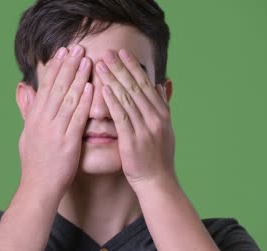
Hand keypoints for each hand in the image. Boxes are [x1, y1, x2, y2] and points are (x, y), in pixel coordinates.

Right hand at [18, 45, 92, 194]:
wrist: (39, 187)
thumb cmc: (35, 161)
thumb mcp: (26, 132)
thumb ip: (28, 109)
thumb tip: (24, 87)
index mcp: (34, 117)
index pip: (45, 87)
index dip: (55, 67)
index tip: (62, 52)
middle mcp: (43, 121)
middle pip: (56, 87)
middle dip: (68, 66)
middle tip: (77, 48)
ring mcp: (55, 131)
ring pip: (67, 98)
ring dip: (77, 78)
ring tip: (86, 60)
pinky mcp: (68, 142)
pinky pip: (76, 118)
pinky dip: (83, 102)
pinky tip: (91, 87)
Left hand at [95, 49, 175, 187]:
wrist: (158, 182)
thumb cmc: (158, 156)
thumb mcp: (166, 128)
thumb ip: (163, 105)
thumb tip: (163, 85)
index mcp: (162, 113)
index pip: (146, 84)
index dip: (133, 67)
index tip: (122, 53)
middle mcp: (156, 118)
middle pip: (136, 87)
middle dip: (121, 68)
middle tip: (108, 52)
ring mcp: (145, 129)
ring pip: (128, 98)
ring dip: (113, 79)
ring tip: (100, 64)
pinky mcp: (133, 140)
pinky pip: (121, 117)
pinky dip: (112, 101)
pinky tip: (103, 89)